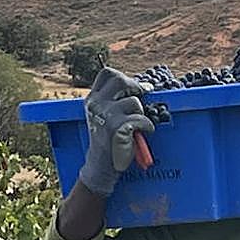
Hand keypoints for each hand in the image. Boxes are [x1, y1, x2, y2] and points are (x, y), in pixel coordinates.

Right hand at [77, 67, 154, 196]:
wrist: (101, 165)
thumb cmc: (109, 139)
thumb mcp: (106, 115)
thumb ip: (116, 99)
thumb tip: (145, 86)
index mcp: (93, 99)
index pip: (107, 74)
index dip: (124, 77)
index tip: (135, 89)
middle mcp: (96, 104)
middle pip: (120, 80)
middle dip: (136, 88)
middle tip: (140, 102)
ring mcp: (105, 115)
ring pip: (134, 101)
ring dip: (141, 113)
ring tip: (137, 126)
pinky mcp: (116, 127)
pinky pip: (141, 119)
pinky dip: (146, 126)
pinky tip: (142, 133)